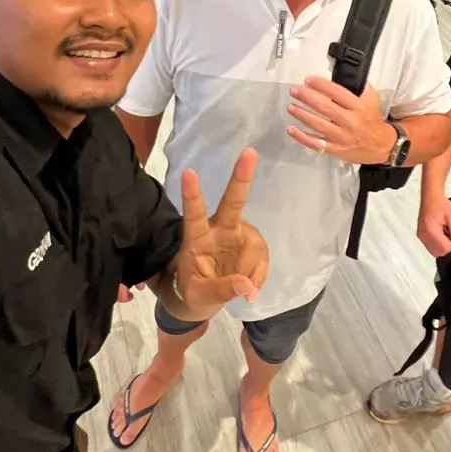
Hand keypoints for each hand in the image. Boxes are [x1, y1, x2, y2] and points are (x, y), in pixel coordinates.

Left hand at [175, 148, 267, 312]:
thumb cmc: (192, 292)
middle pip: (232, 202)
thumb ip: (221, 290)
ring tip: (242, 292)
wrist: (201, 298)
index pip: (193, 215)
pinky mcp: (251, 242)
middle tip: (250, 153)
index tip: (188, 173)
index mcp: (196, 238)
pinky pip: (262, 257)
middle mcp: (218, 229)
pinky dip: (258, 276)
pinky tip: (249, 287)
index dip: (192, 196)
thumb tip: (246, 285)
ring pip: (254, 246)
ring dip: (251, 271)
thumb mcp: (199, 297)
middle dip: (241, 177)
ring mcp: (237, 234)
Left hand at [287, 78, 395, 163]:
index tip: (308, 80)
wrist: (382, 146)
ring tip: (291, 106)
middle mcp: (350, 121)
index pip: (337, 92)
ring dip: (302, 115)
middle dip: (307, 97)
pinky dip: (302, 137)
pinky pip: (316, 143)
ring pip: (318, 125)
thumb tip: (345, 74)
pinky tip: (292, 129)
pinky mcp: (336, 149)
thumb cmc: (372, 120)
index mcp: (358, 107)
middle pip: (325, 107)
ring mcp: (342, 137)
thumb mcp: (371, 99)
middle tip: (295, 91)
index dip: (321, 85)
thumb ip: (359, 87)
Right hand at [418, 196, 450, 258]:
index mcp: (431, 231)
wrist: (430, 197)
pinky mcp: (420, 235)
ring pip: (434, 251)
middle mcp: (424, 236)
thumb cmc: (441, 204)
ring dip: (442, 246)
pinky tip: (440, 233)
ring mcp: (421, 236)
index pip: (446, 248)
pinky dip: (436, 244)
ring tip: (445, 233)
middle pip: (439, 252)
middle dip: (447, 246)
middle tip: (450, 233)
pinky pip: (430, 247)